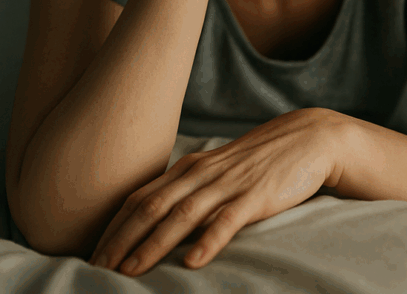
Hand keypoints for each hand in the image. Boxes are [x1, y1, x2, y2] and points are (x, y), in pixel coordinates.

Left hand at [88, 108, 345, 275]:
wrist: (311, 136)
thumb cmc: (262, 159)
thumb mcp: (220, 169)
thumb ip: (191, 189)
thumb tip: (159, 220)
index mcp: (191, 167)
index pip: (140, 197)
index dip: (114, 226)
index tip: (93, 255)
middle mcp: (203, 173)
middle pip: (152, 207)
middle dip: (121, 240)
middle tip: (98, 269)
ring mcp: (230, 183)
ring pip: (183, 215)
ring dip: (153, 244)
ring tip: (131, 271)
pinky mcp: (258, 194)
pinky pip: (229, 219)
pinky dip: (208, 240)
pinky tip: (192, 261)